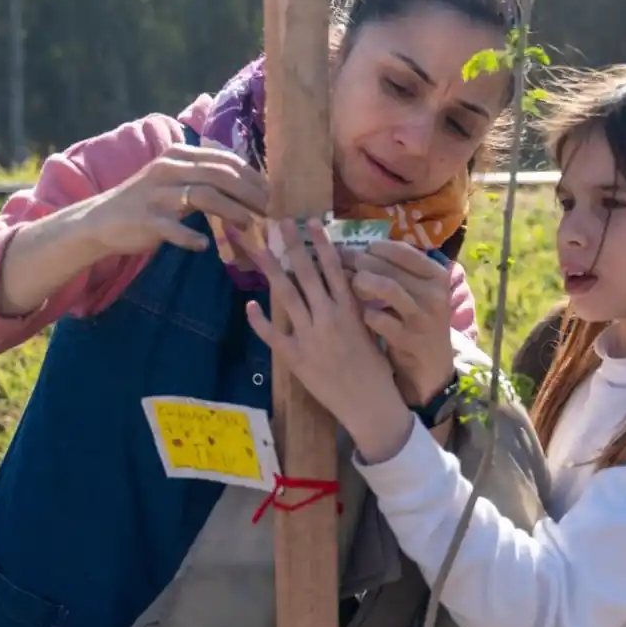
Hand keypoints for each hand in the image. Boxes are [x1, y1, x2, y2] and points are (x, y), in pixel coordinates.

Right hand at [86, 142, 267, 255]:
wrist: (102, 219)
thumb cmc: (150, 201)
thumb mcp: (178, 180)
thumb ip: (208, 179)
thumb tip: (252, 188)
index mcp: (181, 155)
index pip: (225, 160)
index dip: (253, 177)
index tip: (274, 194)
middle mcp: (169, 168)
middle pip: (219, 174)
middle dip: (250, 193)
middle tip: (271, 211)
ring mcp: (157, 194)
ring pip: (203, 196)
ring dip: (231, 211)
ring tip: (250, 225)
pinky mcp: (147, 219)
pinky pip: (174, 229)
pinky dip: (190, 237)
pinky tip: (203, 246)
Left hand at [241, 220, 411, 459]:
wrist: (371, 405)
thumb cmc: (376, 369)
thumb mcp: (371, 331)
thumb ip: (356, 308)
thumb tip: (345, 283)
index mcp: (350, 310)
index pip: (334, 267)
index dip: (321, 243)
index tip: (310, 221)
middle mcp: (329, 317)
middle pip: (306, 273)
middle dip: (293, 245)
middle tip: (279, 222)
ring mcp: (310, 336)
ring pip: (286, 295)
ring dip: (271, 269)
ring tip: (259, 248)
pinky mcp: (296, 357)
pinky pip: (273, 334)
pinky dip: (259, 319)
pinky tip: (249, 303)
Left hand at [347, 241, 456, 404]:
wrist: (431, 366)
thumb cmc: (416, 322)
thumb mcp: (415, 294)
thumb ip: (394, 272)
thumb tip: (354, 251)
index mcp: (437, 275)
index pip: (402, 250)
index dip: (375, 248)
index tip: (359, 251)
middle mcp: (434, 294)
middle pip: (390, 266)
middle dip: (360, 263)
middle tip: (342, 264)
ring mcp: (423, 318)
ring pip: (387, 287)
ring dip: (362, 283)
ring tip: (351, 286)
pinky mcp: (410, 340)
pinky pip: (379, 319)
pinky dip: (365, 314)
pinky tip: (360, 316)